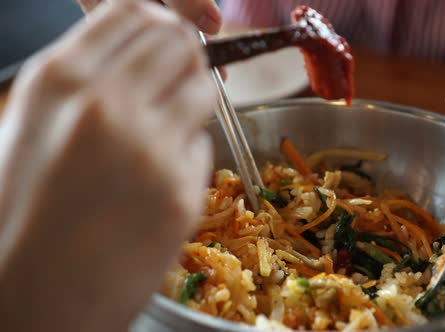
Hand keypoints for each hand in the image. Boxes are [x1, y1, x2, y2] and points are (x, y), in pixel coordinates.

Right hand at [0, 1, 214, 330]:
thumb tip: (138, 55)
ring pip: (204, 87)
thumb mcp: (30, 125)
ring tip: (167, 126)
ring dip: (193, 98)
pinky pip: (203, 145)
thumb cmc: (19, 215)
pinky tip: (157, 177)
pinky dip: (189, 152)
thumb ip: (85, 81)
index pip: (138, 11)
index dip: (160, 22)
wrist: (29, 298)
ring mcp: (151, 149)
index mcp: (60, 81)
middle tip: (174, 79)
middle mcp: (109, 105)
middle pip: (180, 42)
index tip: (165, 38)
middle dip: (183, 56)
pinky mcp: (182, 193)